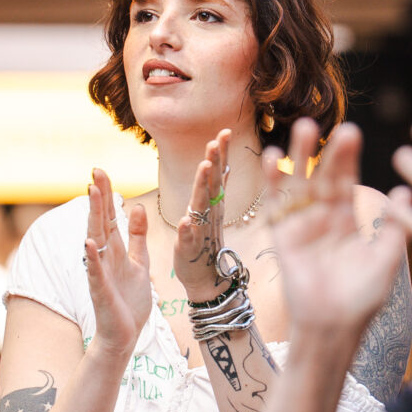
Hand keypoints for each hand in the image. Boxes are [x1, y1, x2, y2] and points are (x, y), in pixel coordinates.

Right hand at [84, 169, 151, 357]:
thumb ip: (138, 237)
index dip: (107, 195)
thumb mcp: (140, 262)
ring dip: (94, 218)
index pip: (110, 217)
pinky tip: (88, 243)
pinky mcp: (102, 292)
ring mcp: (101, 273)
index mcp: (116, 250)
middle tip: (96, 171)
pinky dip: (92, 258)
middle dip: (99, 198)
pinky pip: (95, 272)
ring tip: (92, 194)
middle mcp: (105, 258)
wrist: (126, 335)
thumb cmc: (131, 300)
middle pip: (100, 222)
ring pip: (96, 241)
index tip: (102, 171)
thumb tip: (137, 207)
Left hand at [172, 129, 231, 302]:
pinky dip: (188, 229)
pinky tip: (186, 220)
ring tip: (205, 166)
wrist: (208, 280)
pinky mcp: (190, 249)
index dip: (220, 154)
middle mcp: (210, 214)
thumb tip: (221, 164)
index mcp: (213, 204)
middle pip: (212, 183)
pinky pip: (189, 237)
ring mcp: (201, 230)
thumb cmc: (207, 244)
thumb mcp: (212, 213)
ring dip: (203, 186)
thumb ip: (216, 189)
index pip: (217, 174)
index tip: (224, 132)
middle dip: (214, 160)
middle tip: (216, 139)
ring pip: (202, 205)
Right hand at [263, 119, 407, 358]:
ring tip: (304, 128)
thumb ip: (394, 227)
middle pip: (324, 176)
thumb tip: (406, 193)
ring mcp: (302, 225)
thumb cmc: (363, 298)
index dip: (348, 158)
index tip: (352, 131)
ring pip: (300, 183)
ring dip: (300, 157)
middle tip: (332, 124)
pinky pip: (276, 206)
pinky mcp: (282, 237)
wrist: (334, 327)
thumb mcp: (386, 260)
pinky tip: (272, 159)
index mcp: (349, 221)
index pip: (348, 181)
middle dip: (328, 151)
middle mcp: (324, 218)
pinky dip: (273, 182)